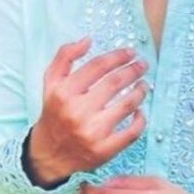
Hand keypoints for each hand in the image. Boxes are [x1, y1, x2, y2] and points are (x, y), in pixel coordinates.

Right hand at [23, 37, 149, 188]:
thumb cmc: (54, 113)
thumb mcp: (51, 83)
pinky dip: (141, 119)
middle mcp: (77, 112)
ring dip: (140, 91)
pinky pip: (132, 132)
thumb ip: (65, 56)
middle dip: (133, 70)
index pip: (97, 66)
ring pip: (127, 105)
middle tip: (143, 65)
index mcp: (64, 93)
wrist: (49, 154)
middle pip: (115, 83)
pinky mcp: (105, 150)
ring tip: (144, 85)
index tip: (130, 52)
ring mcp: (92, 132)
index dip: (118, 56)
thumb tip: (88, 40)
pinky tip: (140, 110)